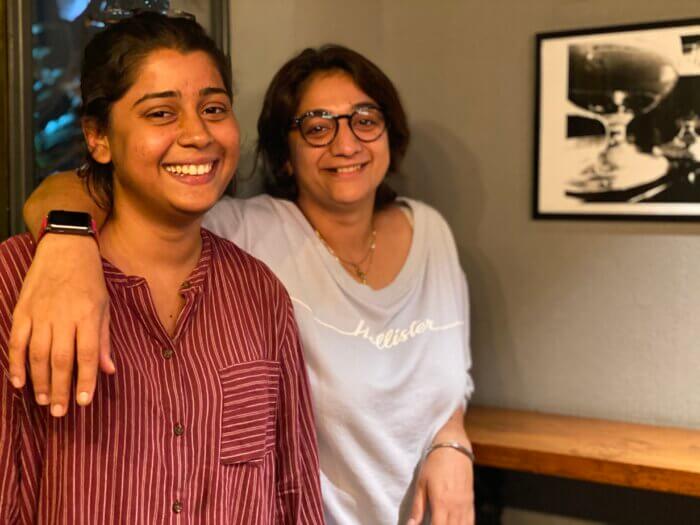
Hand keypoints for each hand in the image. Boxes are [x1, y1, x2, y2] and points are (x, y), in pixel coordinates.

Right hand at [7, 234, 113, 416]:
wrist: (66, 249)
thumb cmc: (90, 281)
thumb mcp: (104, 307)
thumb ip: (103, 340)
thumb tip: (109, 370)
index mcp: (88, 316)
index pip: (86, 355)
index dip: (85, 381)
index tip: (84, 402)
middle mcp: (63, 316)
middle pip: (59, 360)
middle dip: (60, 389)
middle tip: (60, 412)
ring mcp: (40, 313)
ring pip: (37, 354)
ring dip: (39, 381)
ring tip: (44, 401)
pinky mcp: (22, 310)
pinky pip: (17, 341)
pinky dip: (16, 363)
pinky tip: (19, 382)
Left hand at [407, 446, 474, 524]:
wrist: (454, 449)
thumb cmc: (435, 464)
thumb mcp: (421, 484)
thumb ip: (417, 507)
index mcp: (441, 503)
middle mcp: (455, 507)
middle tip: (434, 523)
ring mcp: (465, 506)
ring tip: (443, 523)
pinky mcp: (471, 503)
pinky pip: (470, 522)